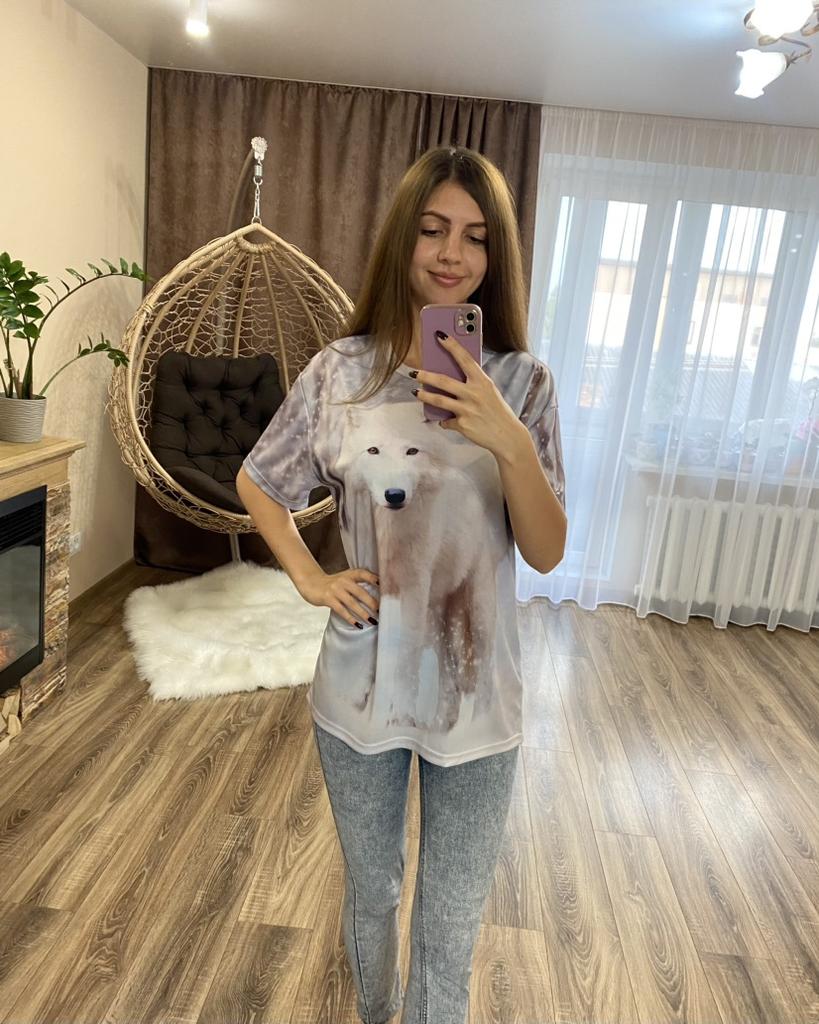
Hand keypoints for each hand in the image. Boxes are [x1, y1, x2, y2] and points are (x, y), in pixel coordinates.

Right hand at [295, 568, 379, 627]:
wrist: (310, 583)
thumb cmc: (332, 584)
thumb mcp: (344, 579)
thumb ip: (357, 584)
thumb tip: (375, 598)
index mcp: (349, 574)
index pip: (364, 574)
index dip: (374, 578)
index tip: (384, 585)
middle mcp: (343, 581)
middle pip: (360, 592)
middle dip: (372, 603)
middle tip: (382, 612)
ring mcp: (335, 590)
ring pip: (352, 603)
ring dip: (363, 613)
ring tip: (373, 621)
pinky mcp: (328, 599)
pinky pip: (341, 610)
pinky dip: (350, 618)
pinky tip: (358, 624)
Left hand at [413, 334, 527, 455]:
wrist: (507, 436)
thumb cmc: (497, 411)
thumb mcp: (489, 391)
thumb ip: (474, 383)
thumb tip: (452, 375)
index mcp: (482, 381)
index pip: (464, 358)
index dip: (451, 345)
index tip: (439, 335)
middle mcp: (474, 393)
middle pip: (443, 381)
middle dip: (425, 375)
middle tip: (414, 372)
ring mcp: (467, 410)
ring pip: (438, 400)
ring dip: (424, 396)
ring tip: (415, 392)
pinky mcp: (462, 424)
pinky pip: (446, 421)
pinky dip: (444, 421)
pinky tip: (444, 420)